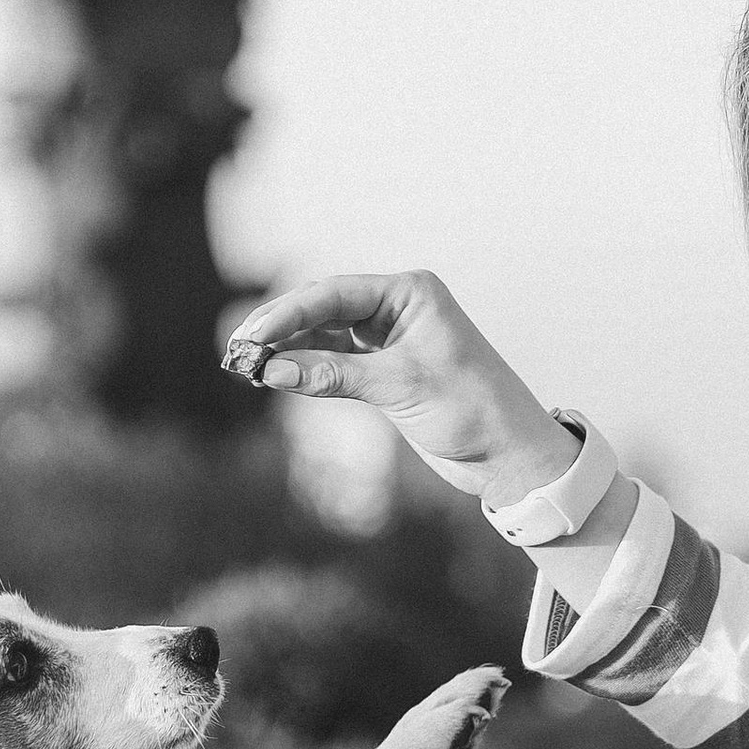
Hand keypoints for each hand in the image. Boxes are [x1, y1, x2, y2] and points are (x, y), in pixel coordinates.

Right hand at [219, 269, 567, 499]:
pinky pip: (333, 362)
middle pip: (324, 309)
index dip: (288, 312)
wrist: (510, 454)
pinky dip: (305, 370)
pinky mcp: (384, 371)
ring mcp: (389, 340)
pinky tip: (277, 378)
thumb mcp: (399, 387)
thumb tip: (273, 371)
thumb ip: (333, 375)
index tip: (252, 335)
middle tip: (237, 350)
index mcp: (411, 293)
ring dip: (288, 350)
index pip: (336, 293)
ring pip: (324, 336)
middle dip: (280, 329)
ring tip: (248, 366)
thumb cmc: (472, 409)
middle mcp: (398, 309)